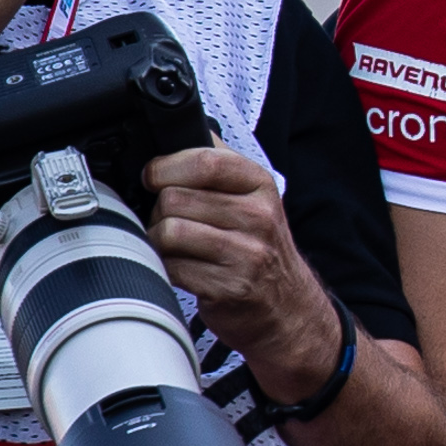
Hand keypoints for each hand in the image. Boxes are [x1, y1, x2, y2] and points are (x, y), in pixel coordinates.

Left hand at [138, 145, 338, 389]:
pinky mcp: (231, 287)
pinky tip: (186, 271)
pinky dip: (168, 270)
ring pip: (169, 231)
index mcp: (260, 185)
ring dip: (159, 242)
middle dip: (159, 211)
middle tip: (174, 223)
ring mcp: (248, 253)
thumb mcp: (250, 197)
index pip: (203, 160)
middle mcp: (259, 217)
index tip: (155, 179)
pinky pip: (173, 267)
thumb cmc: (258, 249)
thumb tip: (166, 137)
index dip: (164, 168)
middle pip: (174, 198)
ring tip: (177, 248)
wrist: (290, 308)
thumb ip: (214, 165)